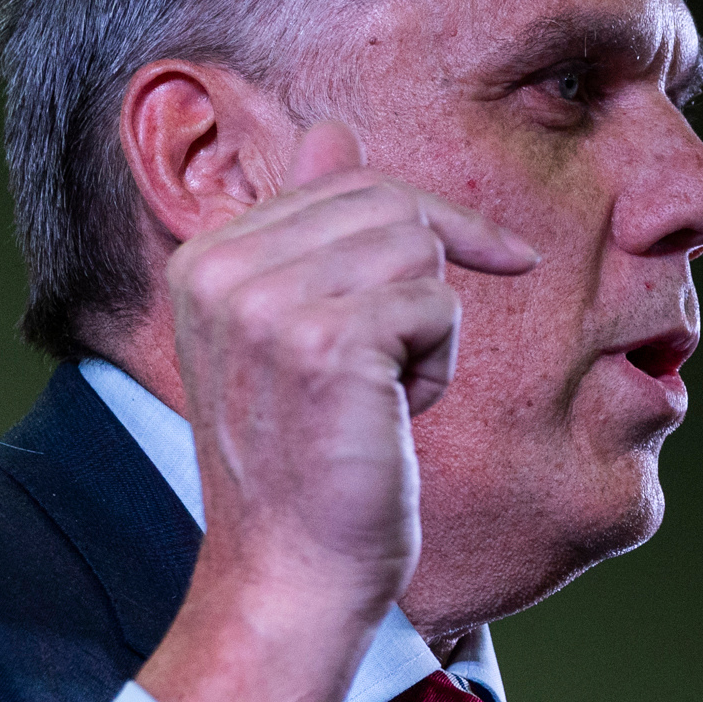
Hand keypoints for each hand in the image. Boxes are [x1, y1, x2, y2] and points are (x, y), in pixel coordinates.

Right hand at [136, 122, 535, 701]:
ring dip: (430, 328)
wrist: (293, 573)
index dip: (430, 220)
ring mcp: (267, 302)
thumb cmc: (309, 465)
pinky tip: (395, 416)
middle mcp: (221, 267)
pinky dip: (438, 364)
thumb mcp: (298, 332)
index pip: (344, 180)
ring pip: (418, 249)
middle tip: (405, 369)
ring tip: (384, 397)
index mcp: (205, 257)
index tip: (497, 255)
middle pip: (388, 203)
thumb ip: (311, 230)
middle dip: (429, 277)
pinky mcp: (326, 341)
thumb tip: (330, 128)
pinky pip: (436, 303)